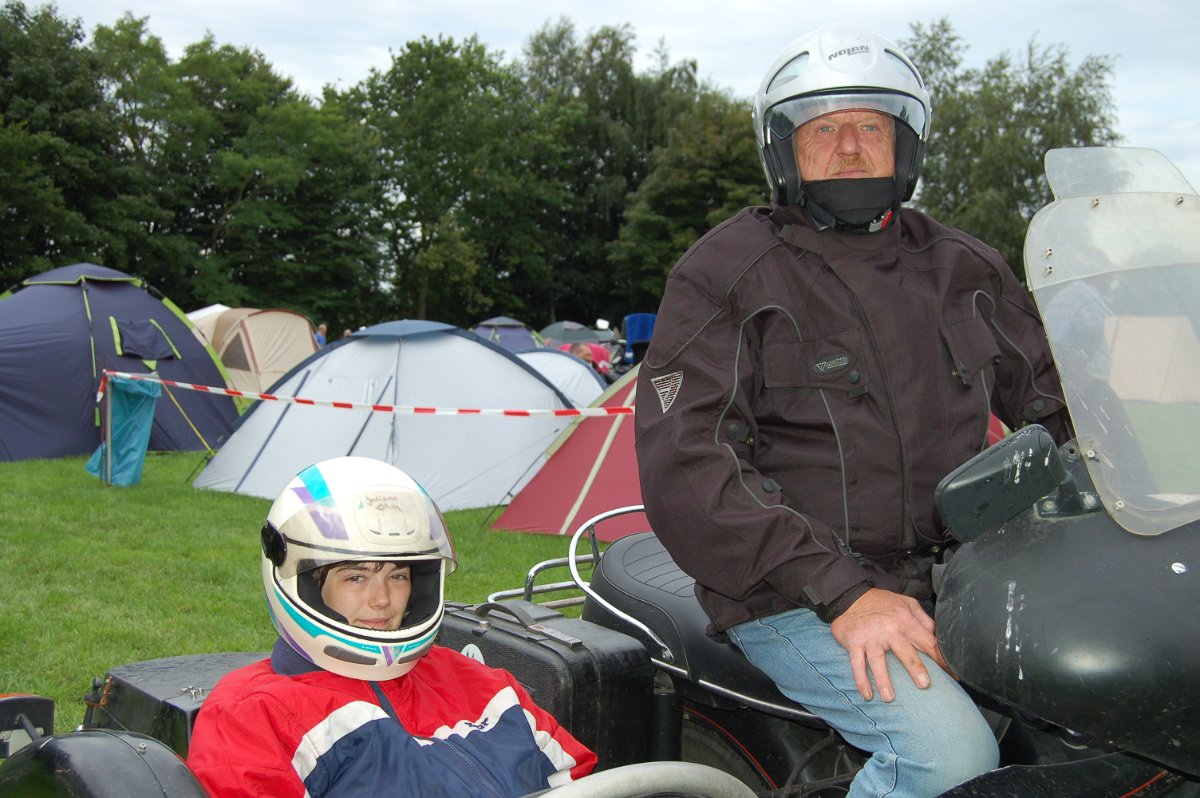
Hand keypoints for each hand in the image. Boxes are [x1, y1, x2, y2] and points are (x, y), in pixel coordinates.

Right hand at [829, 588, 950, 702]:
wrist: (850, 595)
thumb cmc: (883, 603)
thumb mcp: (907, 604)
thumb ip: (924, 620)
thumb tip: (940, 636)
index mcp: (905, 621)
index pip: (927, 641)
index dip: (941, 658)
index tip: (953, 674)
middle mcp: (888, 630)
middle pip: (903, 651)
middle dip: (914, 667)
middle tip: (924, 684)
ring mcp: (870, 637)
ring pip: (877, 660)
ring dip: (883, 679)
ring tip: (889, 698)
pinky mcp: (853, 642)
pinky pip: (857, 663)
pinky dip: (861, 679)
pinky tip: (867, 694)